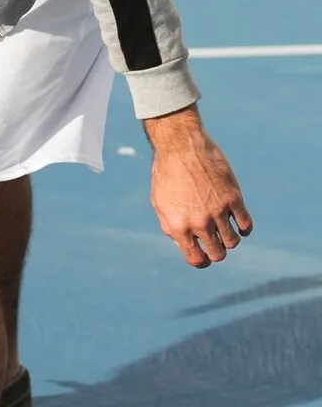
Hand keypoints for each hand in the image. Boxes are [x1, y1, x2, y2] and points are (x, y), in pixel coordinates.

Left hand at [146, 106, 252, 267]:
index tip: (204, 255)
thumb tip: (187, 245)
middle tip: (215, 242)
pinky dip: (244, 228)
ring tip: (224, 229)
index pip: (196, 259)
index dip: (201, 260)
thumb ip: (172, 227)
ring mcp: (218, 211)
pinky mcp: (234, 198)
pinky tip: (238, 222)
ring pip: (233, 241)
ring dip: (230, 239)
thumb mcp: (160, 203)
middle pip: (218, 253)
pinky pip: (246, 224)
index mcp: (178, 226)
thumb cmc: (166, 174)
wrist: (181, 146)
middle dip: (217, 251)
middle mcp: (199, 222)